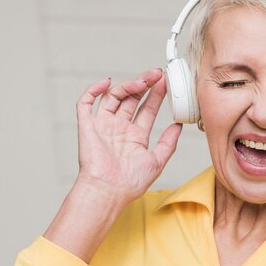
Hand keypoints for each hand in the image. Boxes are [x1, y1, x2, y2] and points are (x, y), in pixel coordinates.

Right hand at [76, 69, 181, 201]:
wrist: (109, 191)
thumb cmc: (131, 182)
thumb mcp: (157, 160)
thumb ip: (168, 142)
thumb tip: (179, 125)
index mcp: (135, 137)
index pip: (146, 109)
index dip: (156, 95)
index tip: (165, 82)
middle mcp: (119, 129)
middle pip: (131, 99)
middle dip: (144, 84)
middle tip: (156, 74)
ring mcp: (103, 126)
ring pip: (113, 97)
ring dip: (127, 85)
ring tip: (141, 81)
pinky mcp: (87, 126)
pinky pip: (86, 103)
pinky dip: (94, 90)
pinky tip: (107, 83)